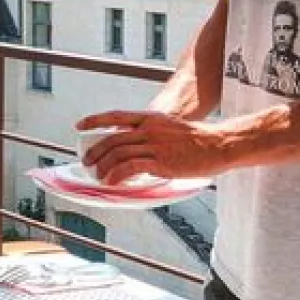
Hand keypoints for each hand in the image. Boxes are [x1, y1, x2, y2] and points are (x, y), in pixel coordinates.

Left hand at [73, 110, 232, 184]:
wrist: (219, 145)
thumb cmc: (199, 141)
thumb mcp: (170, 129)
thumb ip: (153, 135)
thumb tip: (138, 149)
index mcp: (150, 118)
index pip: (116, 116)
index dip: (95, 120)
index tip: (80, 125)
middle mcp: (149, 129)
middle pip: (112, 139)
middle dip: (95, 152)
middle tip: (89, 163)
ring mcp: (154, 145)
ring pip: (117, 154)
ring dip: (103, 167)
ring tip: (99, 177)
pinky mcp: (160, 161)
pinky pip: (130, 167)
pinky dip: (116, 176)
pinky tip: (113, 182)